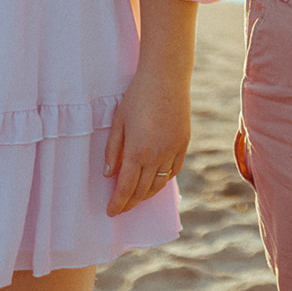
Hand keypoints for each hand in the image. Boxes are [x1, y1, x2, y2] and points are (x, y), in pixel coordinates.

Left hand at [102, 69, 190, 215]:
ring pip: (160, 184)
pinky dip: (163, 180)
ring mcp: (173, 151)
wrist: (166, 78)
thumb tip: (108, 174)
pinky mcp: (183, 144)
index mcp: (137, 152)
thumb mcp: (118, 122)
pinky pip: (173, 171)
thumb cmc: (137, 97)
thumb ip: (113, 150)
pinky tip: (156, 181)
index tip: (111, 212)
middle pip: (142, 190)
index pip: (126, 188)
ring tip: (136, 197)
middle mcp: (157, 156)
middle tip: (121, 208)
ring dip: (146, 194)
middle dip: (130, 203)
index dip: (118, 203)